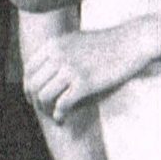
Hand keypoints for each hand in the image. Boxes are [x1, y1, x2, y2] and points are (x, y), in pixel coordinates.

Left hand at [24, 21, 156, 121]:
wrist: (133, 41)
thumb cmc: (108, 42)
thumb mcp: (77, 40)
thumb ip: (59, 51)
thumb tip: (46, 70)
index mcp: (54, 44)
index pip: (29, 70)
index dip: (28, 87)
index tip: (33, 97)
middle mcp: (58, 55)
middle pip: (34, 84)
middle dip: (35, 101)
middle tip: (42, 109)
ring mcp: (71, 69)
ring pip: (44, 96)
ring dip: (46, 110)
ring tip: (54, 115)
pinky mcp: (85, 83)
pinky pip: (62, 104)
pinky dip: (59, 115)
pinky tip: (62, 119)